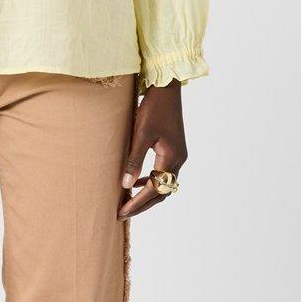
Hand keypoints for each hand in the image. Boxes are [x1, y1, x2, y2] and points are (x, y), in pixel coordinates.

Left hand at [118, 79, 186, 219]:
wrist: (167, 88)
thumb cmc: (153, 107)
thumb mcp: (141, 134)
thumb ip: (134, 160)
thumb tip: (126, 184)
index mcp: (172, 157)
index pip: (155, 189)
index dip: (138, 203)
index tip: (122, 212)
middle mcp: (178, 159)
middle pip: (162, 192)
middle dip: (142, 204)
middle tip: (122, 213)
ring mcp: (178, 155)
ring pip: (164, 184)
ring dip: (147, 194)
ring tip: (128, 202)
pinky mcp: (174, 149)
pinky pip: (164, 173)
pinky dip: (151, 181)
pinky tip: (137, 181)